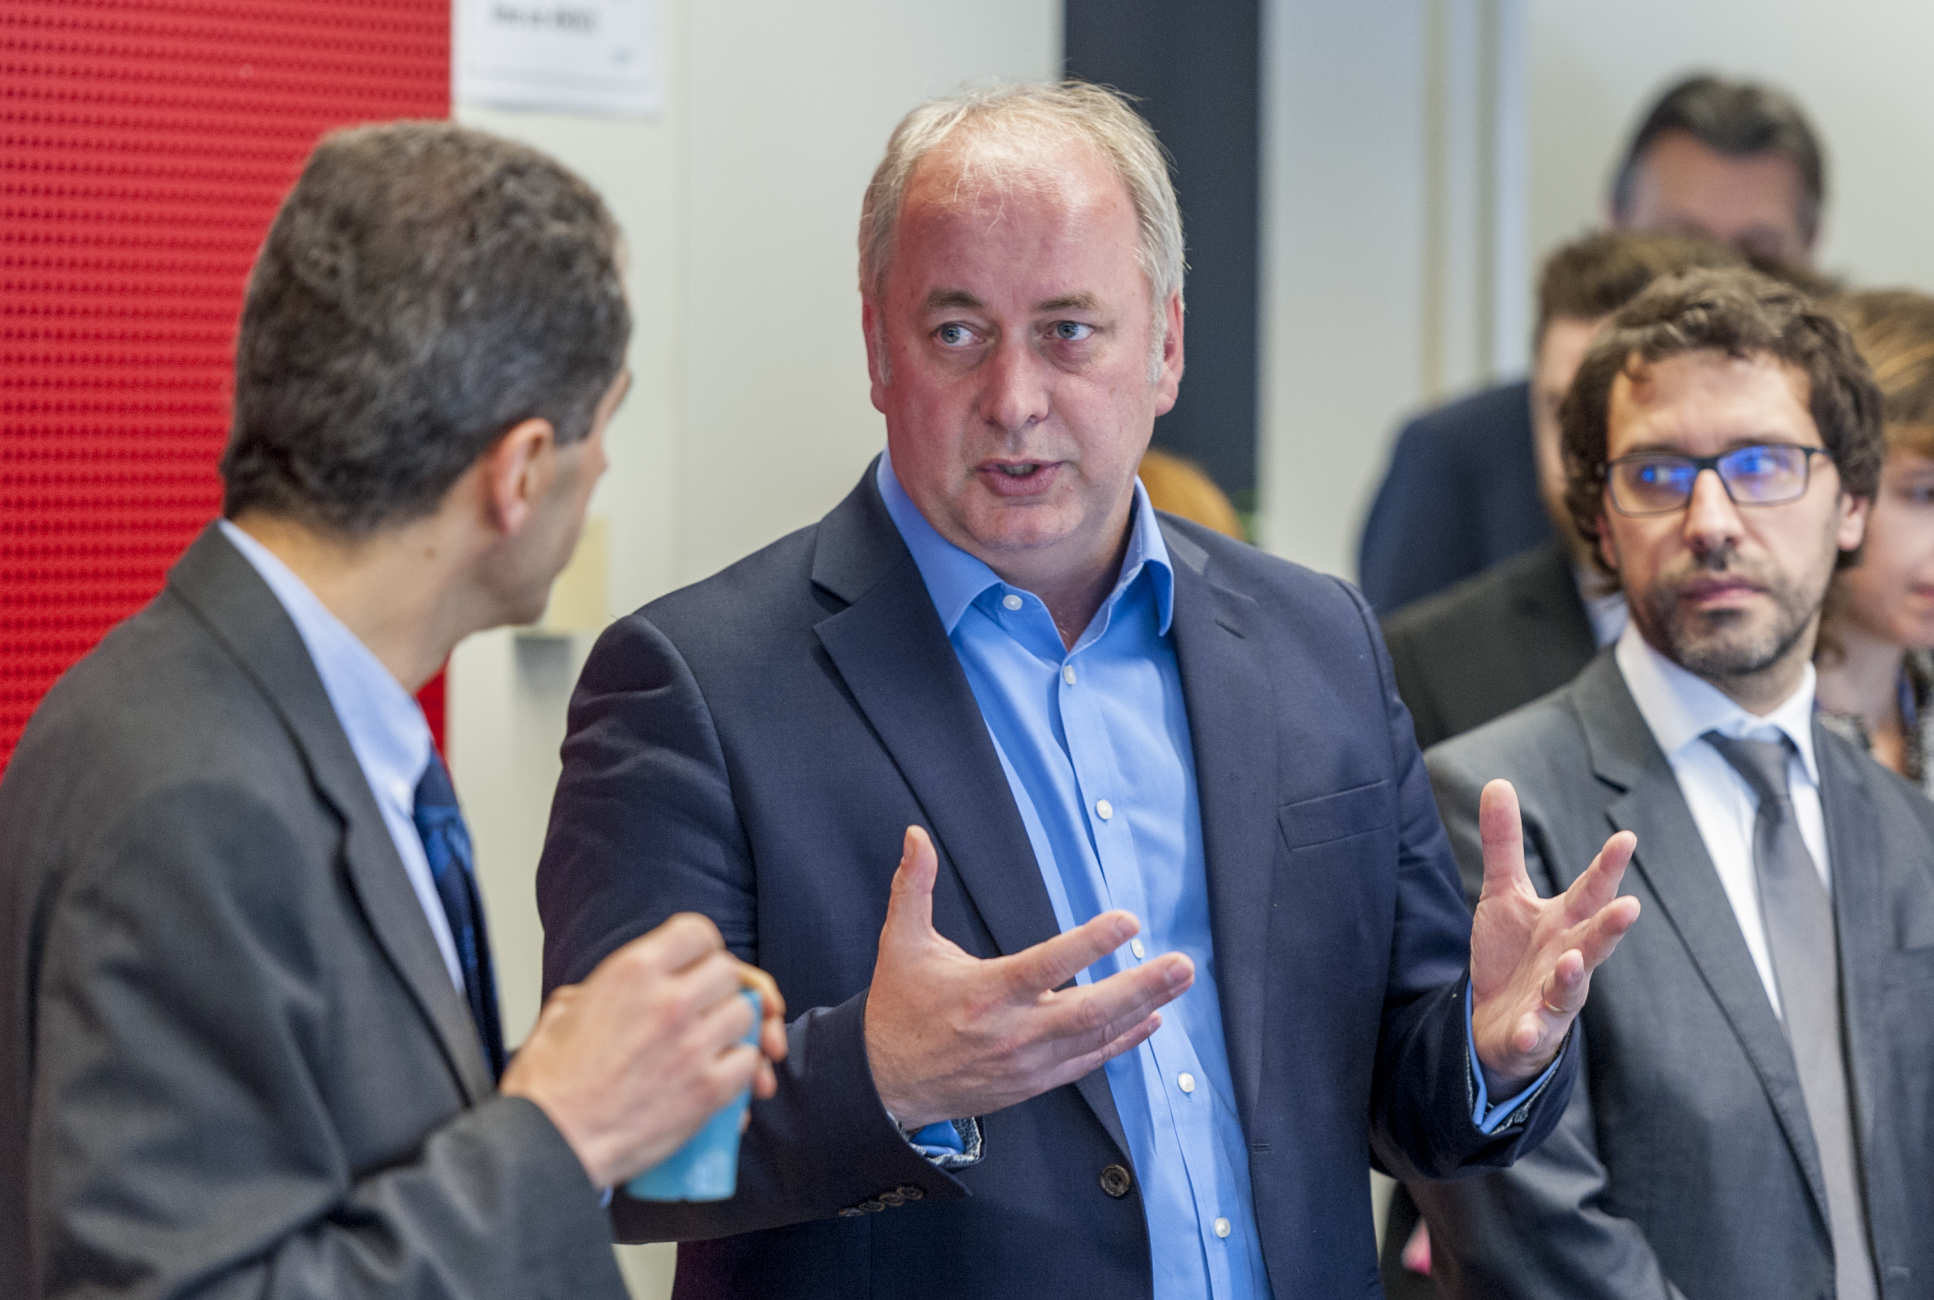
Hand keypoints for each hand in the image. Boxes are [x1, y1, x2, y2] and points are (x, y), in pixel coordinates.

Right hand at [503, 913, 785, 1187]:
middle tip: (703, 1011)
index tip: (698, 966)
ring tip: (709, 1046)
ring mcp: (693, 1044)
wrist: (550, 1146)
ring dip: (732, 1029)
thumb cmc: (549, 1087)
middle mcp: (668, 1000)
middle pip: (729, 973)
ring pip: (744, 1015)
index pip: (697, 932)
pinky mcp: (708, 1089)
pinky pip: (748, 1063)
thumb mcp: (564, 1010)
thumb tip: (625, 989)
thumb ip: (605, 988)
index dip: (702, 950)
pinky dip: (739, 1071)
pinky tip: (716, 1078)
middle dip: (719, 991)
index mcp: (632, 971)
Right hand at [862, 826, 1193, 1129]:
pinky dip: (1121, 1041)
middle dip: (1141, 986)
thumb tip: (915, 836)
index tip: (1127, 921)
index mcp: (986, 992)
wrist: (885, 1085)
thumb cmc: (898, 1008)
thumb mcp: (901, 943)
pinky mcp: (1033, 1083)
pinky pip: (1087, 1061)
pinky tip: (1150, 1020)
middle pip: (1089, 1010)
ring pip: (1095, 1037)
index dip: (1090, 944)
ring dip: (1142, 1008)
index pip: (1048, 965)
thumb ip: (913, 886)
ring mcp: (1027, 1063)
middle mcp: (1014, 1032)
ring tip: (1178, 982)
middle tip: (1182, 965)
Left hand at [1468, 779, 1639, 1092]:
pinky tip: (1525, 1030)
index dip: (1608, 867)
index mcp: (1565, 922)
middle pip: (1594, 939)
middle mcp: (1568, 957)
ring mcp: (1554, 997)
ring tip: (1572, 960)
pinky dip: (1531, 1032)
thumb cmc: (1513, 953)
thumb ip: (1504, 844)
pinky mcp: (1532, 1031)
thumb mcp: (1503, 894)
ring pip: (1570, 987)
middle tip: (1630, 907)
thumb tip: (1498, 782)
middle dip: (1611, 925)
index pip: (1590, 890)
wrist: (1496, 1021)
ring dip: (1573, 975)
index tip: (1626, 838)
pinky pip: (1533, 1033)